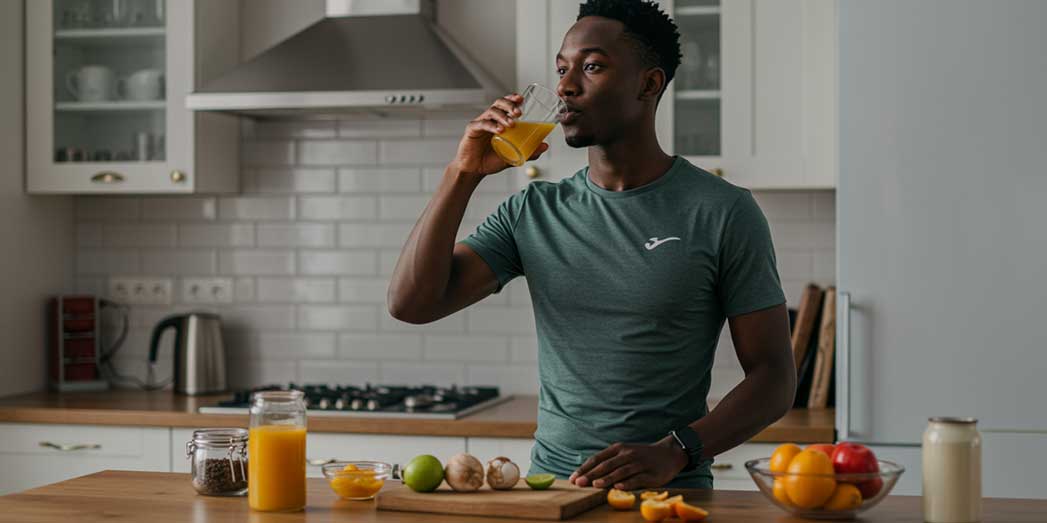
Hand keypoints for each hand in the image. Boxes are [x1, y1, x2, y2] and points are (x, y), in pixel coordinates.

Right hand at [451, 93, 549, 177]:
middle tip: (519, 113)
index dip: (512, 99)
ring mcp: (480, 123)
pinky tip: (499, 130)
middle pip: (499, 104)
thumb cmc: (492, 160)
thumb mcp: (514, 156)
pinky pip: (482, 123)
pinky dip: (491, 125)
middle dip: (509, 105)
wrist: (475, 170)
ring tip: (511, 124)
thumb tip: (545, 146)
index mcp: (499, 121)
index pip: (505, 105)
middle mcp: (489, 119)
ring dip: (503, 116)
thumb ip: (529, 152)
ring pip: (491, 112)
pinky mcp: (472, 130)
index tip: (521, 100)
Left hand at [569, 441, 688, 489]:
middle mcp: (627, 454)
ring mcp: (639, 464)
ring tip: (595, 485)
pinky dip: (627, 483)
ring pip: (620, 471)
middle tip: (579, 483)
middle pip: (606, 465)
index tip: (573, 478)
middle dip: (591, 475)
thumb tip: (587, 474)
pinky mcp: (651, 474)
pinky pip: (637, 479)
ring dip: (607, 479)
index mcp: (618, 449)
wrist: (669, 454)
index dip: (584, 469)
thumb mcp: (624, 453)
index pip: (597, 459)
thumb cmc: (641, 456)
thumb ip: (609, 461)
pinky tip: (618, 488)